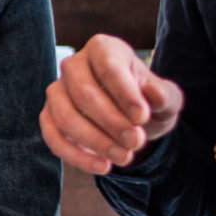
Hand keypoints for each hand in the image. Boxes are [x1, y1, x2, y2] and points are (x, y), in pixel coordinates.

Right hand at [43, 35, 184, 175]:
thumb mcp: (167, 99)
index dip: (124, 94)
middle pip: (84, 93)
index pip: (108, 67)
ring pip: (66, 117)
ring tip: (125, 157)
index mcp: (103, 49)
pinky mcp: (48, 117)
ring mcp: (57, 91)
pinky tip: (103, 166)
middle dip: (111, 122)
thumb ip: (165, 96)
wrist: (131, 120)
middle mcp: (74, 65)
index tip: (142, 118)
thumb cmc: (147, 102)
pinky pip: (53, 137)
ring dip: (96, 141)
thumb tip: (154, 95)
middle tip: (137, 142)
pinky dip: (77, 156)